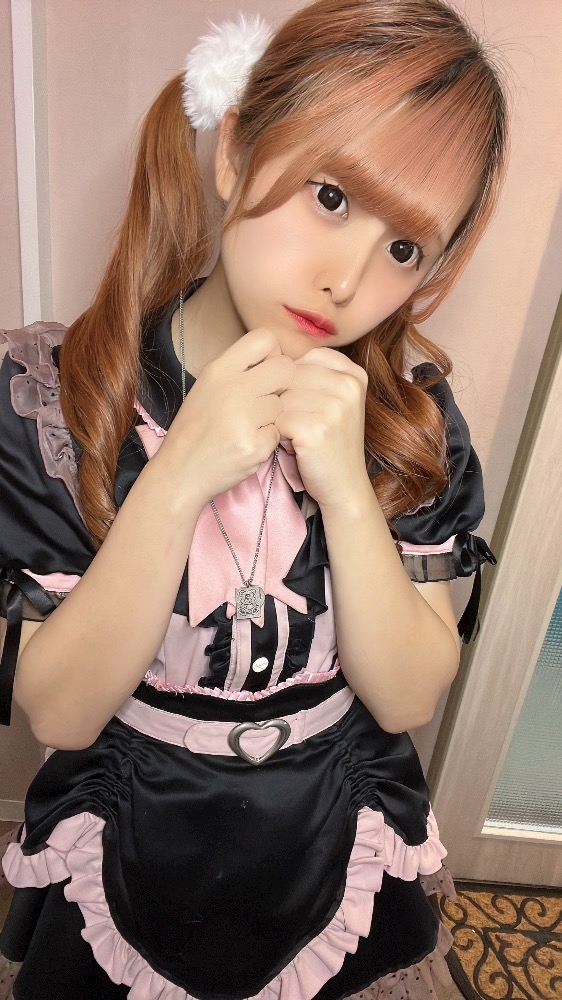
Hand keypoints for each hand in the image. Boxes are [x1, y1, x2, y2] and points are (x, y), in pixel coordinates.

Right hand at [153, 329, 293, 502]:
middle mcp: (231, 388)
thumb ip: (238, 370)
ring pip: (283, 405)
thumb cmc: (197, 428)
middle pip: (285, 368)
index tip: (264, 372)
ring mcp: (243, 417)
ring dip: (271, 418)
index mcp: (219, 369)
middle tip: (263, 401)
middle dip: (281, 385)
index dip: (273, 354)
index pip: (265, 338)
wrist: (179, 472)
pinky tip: (245, 445)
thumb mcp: (207, 387)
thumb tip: (276, 358)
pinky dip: (266, 442)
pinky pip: (278, 434)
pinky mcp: (254, 445)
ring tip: (247, 428)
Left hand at [275, 348, 368, 509]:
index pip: (304, 358)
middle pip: (289, 376)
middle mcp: (348, 386)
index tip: (305, 405)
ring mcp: (334, 406)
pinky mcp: (316, 429)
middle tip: (300, 424)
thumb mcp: (335, 401)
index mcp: (354, 374)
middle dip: (285, 401)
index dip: (293, 382)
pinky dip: (278, 435)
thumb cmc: (331, 442)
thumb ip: (313, 374)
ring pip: (280, 398)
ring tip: (298, 435)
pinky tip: (294, 445)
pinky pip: (277, 420)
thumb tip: (272, 355)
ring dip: (280, 418)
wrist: (344, 485)